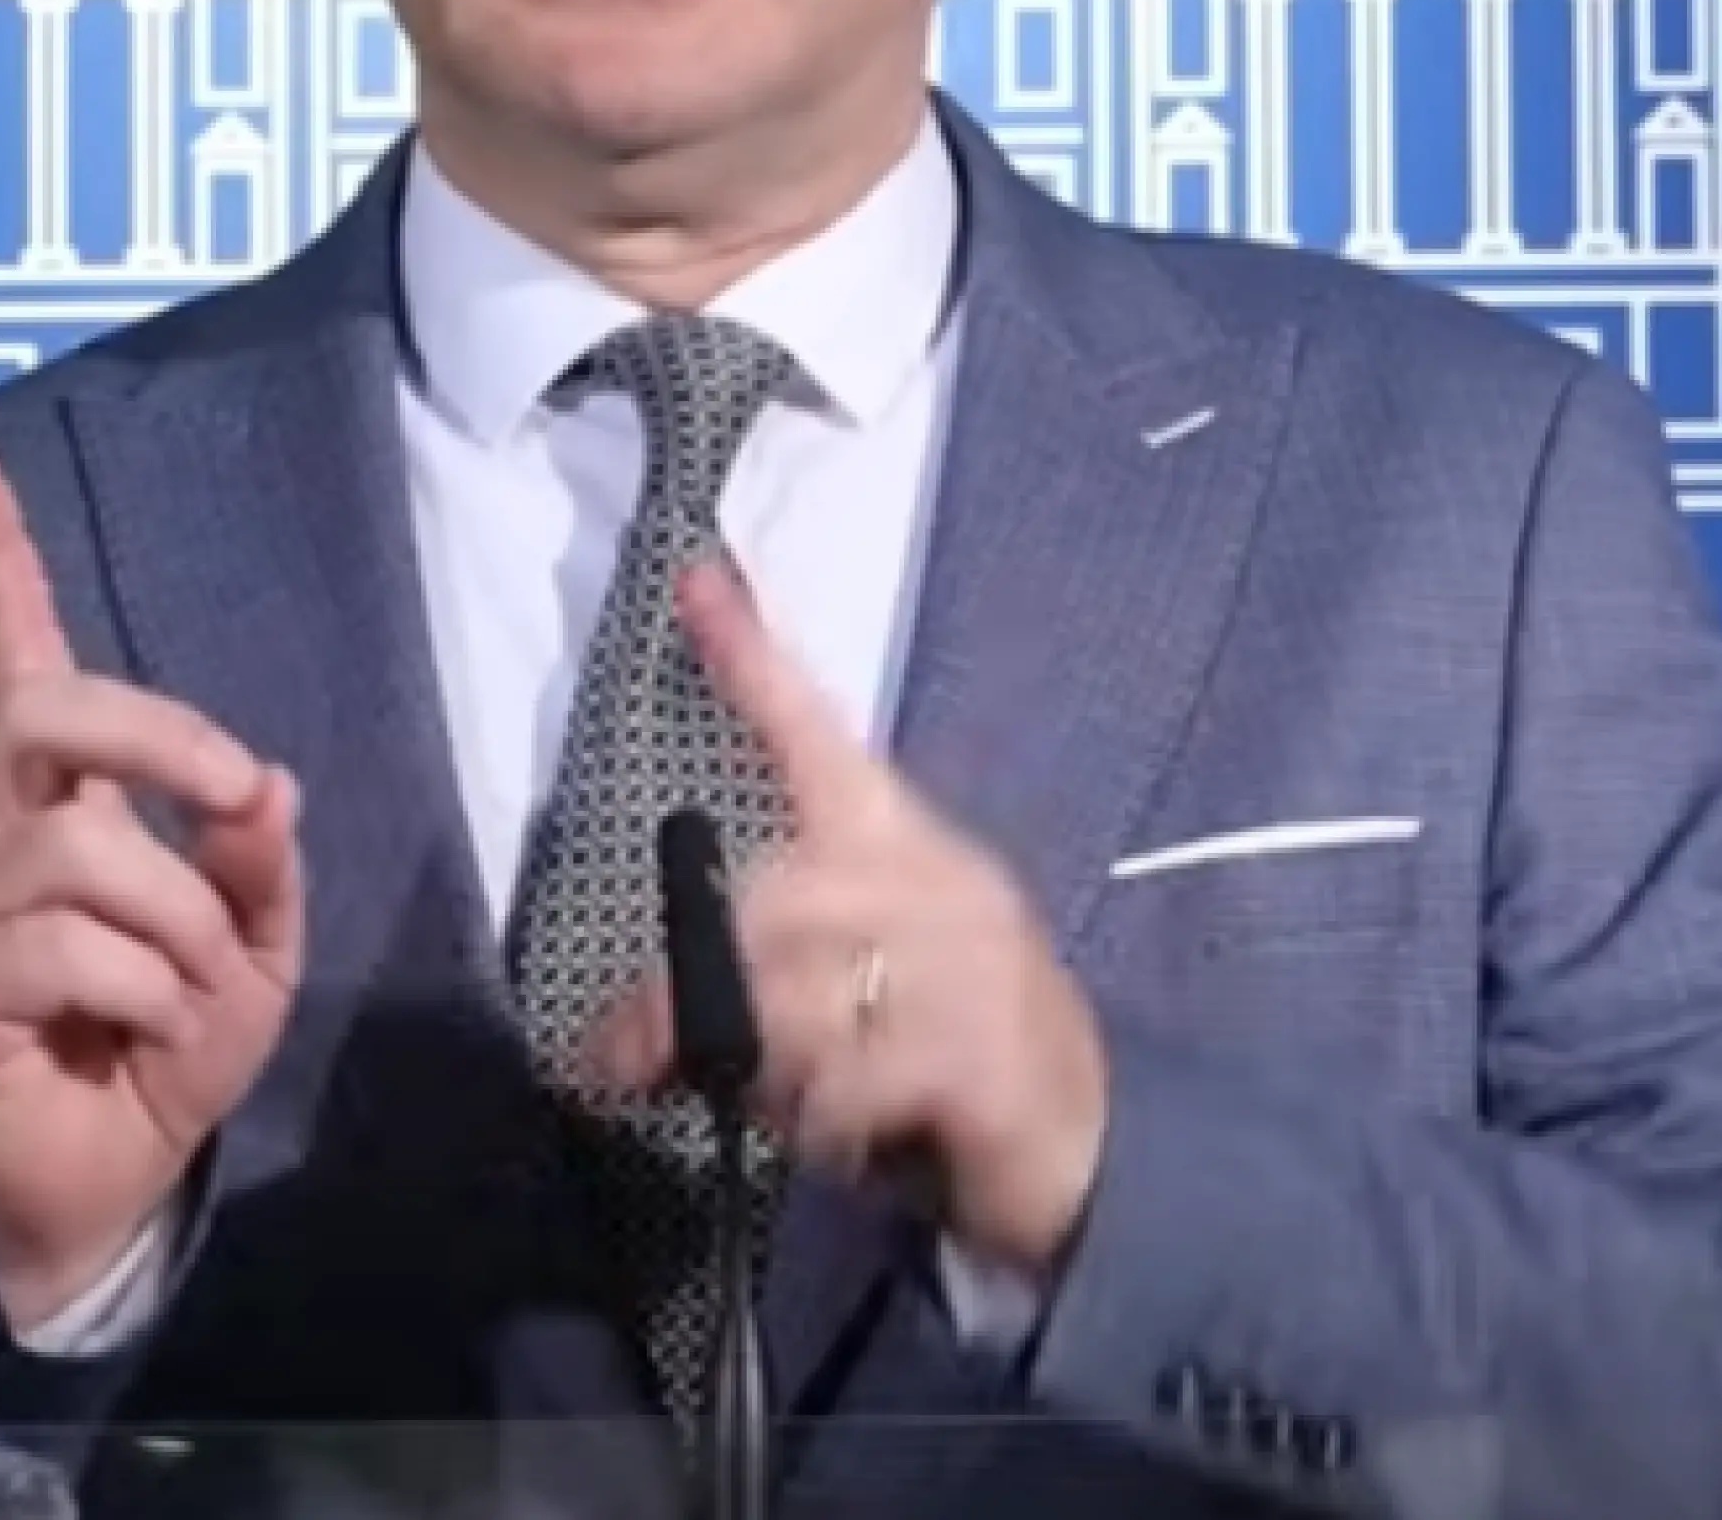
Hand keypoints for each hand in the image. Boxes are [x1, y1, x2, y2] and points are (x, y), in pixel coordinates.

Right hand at [0, 438, 305, 1330]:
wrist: (94, 1184)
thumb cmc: (162, 1046)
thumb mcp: (251, 950)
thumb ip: (258, 865)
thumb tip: (263, 783)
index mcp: (56, 795)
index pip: (8, 650)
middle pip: (49, 711)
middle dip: (165, 738)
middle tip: (236, 794)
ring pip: (92, 852)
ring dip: (185, 927)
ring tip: (184, 997)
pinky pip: (77, 951)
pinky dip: (151, 995)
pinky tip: (138, 1039)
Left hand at [582, 560, 1109, 1278]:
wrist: (1096, 1144)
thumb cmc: (951, 1056)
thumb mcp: (851, 1005)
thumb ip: (761, 985)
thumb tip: (632, 1032)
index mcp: (909, 849)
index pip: (821, 737)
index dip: (753, 660)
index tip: (695, 577)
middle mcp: (944, 884)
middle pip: (775, 895)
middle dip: (686, 987)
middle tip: (625, 1059)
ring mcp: (974, 966)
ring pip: (801, 991)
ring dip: (757, 1065)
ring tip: (773, 1106)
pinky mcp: (985, 1054)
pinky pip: (851, 1078)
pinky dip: (820, 1122)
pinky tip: (845, 1140)